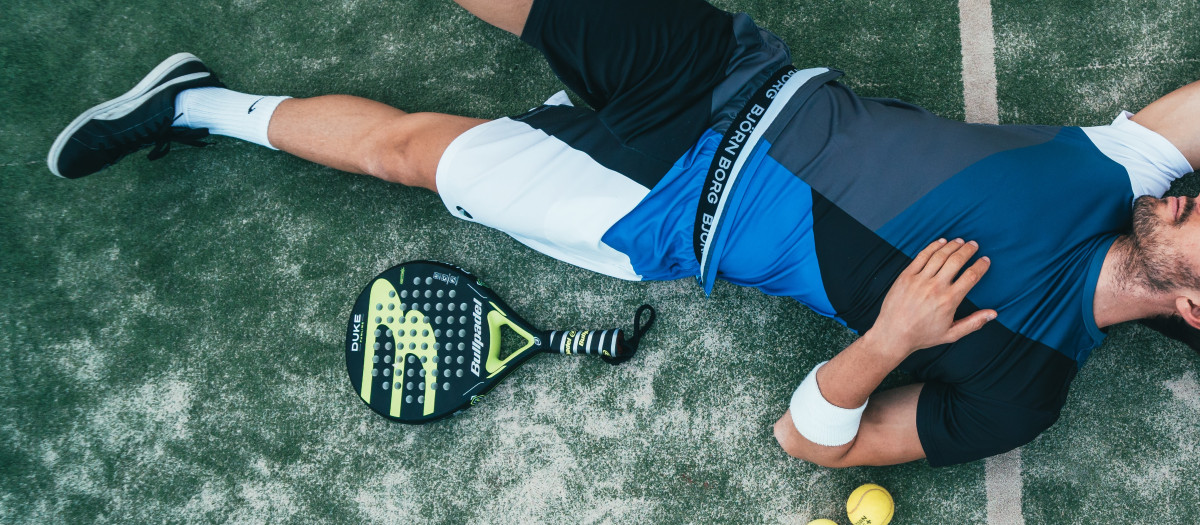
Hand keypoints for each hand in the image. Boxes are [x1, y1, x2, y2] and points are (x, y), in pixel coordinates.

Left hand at [869, 238, 996, 354]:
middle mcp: (935, 287)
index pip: (971, 276)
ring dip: (952, 245)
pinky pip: (921, 256)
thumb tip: (994, 314)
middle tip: (974, 245)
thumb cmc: (923, 336)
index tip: (985, 260)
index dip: (981, 265)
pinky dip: (933, 247)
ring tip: (960, 241)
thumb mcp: (951, 334)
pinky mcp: (905, 276)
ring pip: (939, 255)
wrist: (893, 334)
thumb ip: (974, 323)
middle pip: (956, 260)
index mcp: (949, 300)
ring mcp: (919, 280)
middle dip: (968, 250)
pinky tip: (941, 242)